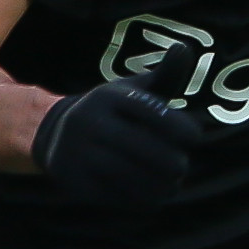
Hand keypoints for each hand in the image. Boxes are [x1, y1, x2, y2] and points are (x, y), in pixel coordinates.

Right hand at [33, 81, 197, 205]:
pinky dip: (140, 200)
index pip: (158, 116)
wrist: (54, 133)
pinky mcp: (73, 179)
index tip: (194, 138)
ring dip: (161, 186)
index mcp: (110, 97)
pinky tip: (152, 196)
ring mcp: (78, 152)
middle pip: (147, 150)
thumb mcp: (133, 89)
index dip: (185, 130)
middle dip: (175, 163)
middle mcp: (91, 122)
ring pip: (132, 177)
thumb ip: (164, 74)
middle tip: (182, 167)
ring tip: (172, 185)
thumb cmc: (112, 112)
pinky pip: (115, 196)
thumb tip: (185, 48)